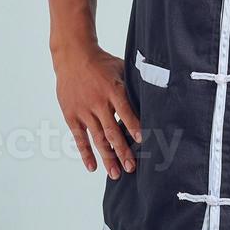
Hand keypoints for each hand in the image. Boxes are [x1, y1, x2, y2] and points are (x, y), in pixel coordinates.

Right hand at [53, 46, 140, 177]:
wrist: (73, 56)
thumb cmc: (102, 63)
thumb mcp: (122, 68)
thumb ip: (135, 83)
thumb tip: (158, 92)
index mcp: (114, 90)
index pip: (126, 111)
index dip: (134, 126)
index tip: (143, 141)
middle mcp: (98, 102)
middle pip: (112, 131)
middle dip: (123, 151)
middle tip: (132, 168)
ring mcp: (84, 110)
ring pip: (97, 138)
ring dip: (107, 157)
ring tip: (115, 174)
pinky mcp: (72, 115)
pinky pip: (79, 137)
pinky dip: (85, 153)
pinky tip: (93, 167)